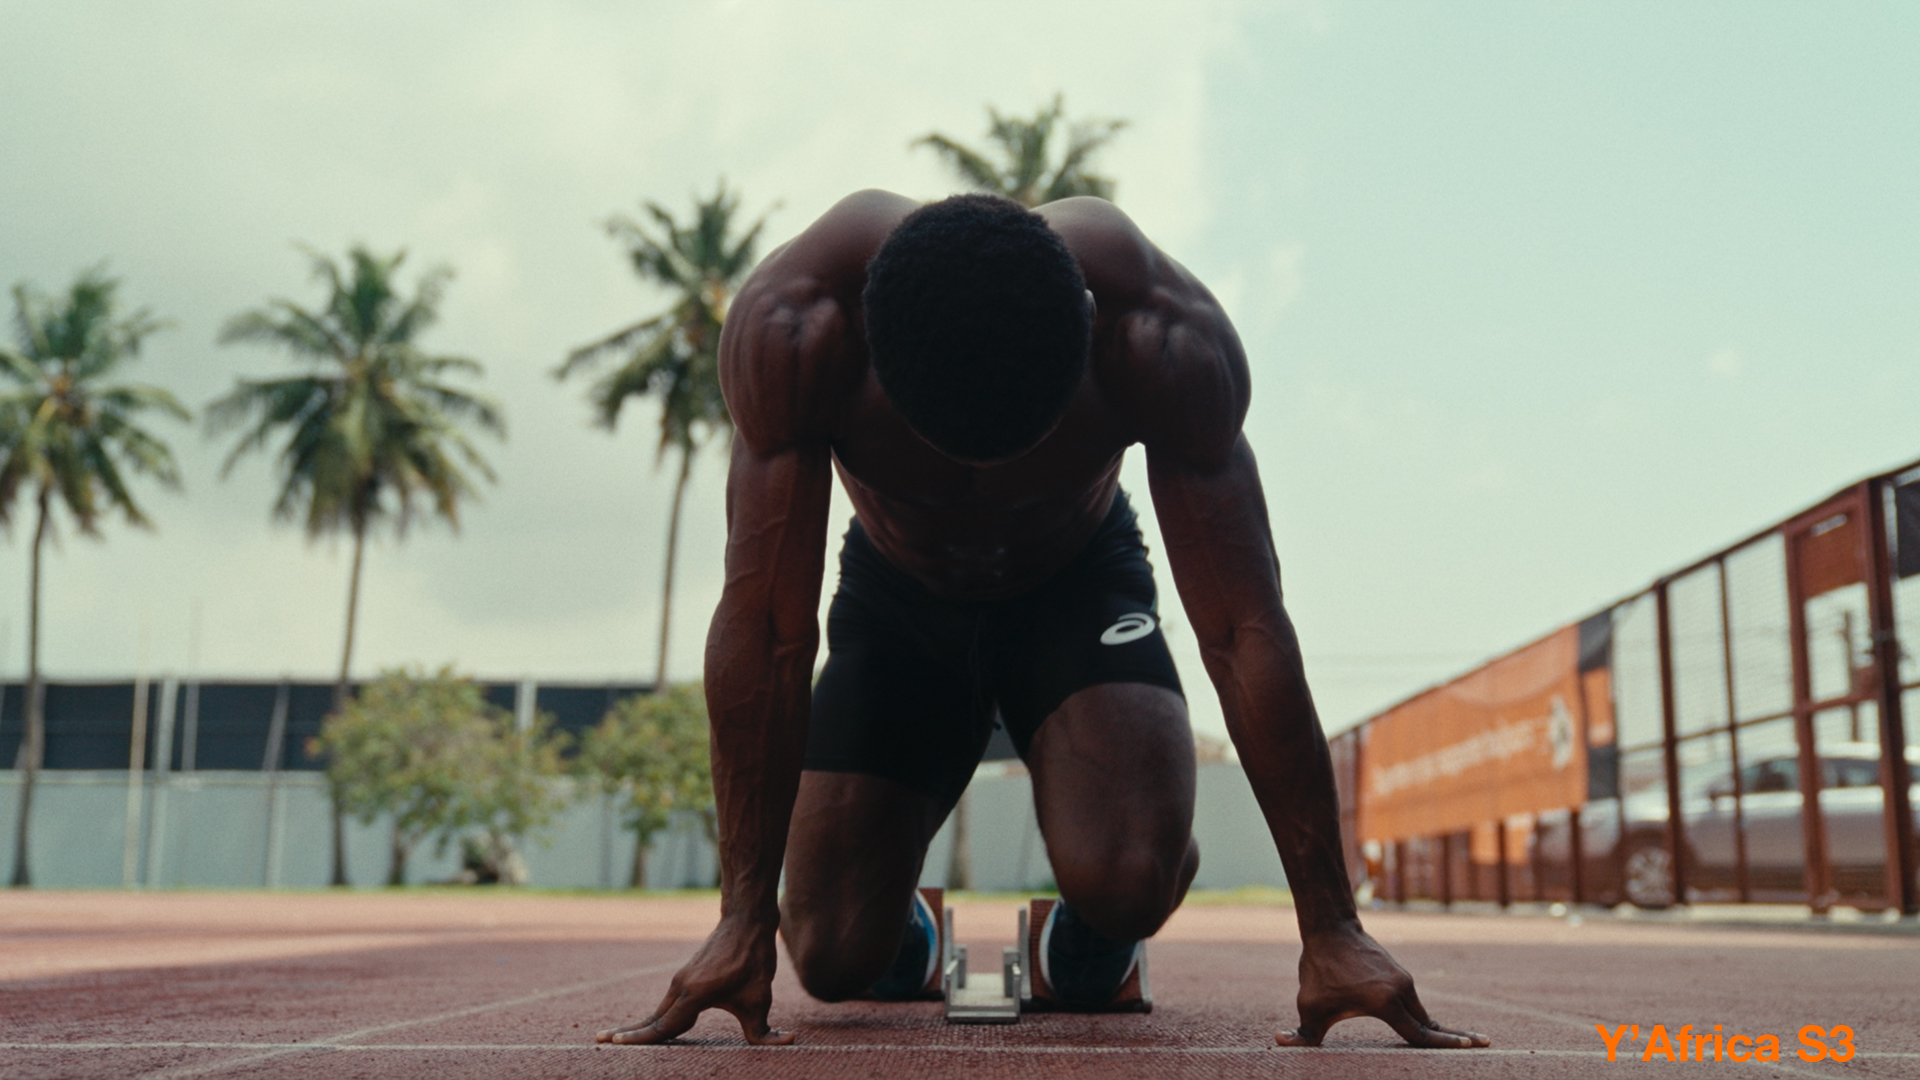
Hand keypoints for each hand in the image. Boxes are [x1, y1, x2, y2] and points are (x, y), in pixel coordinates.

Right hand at [596, 917, 792, 1045]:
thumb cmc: (753, 960)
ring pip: (658, 1011)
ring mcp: (680, 981)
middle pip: (652, 1019)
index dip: (641, 1039)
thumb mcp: (761, 997)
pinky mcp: (685, 977)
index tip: (616, 1043)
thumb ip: (765, 1030)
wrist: (745, 921)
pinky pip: (666, 1004)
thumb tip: (785, 1042)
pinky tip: (648, 1026)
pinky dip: (654, 1017)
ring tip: (614, 1037)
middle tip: (600, 1041)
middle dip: (628, 1033)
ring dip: (639, 1026)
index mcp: (694, 994)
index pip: (663, 1026)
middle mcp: (680, 987)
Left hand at [1275, 923, 1488, 1048]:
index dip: (1445, 1044)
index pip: (1419, 1033)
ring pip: (1421, 1012)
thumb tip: (1278, 1042)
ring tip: (1463, 1040)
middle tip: (1485, 1045)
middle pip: (1429, 1024)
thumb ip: (1300, 1033)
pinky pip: (1414, 1000)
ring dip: (1436, 1027)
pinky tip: (1431, 1024)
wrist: (1330, 929)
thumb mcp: (1308, 1005)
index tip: (1472, 1046)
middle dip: (1454, 1037)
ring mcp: (1403, 979)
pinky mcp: (1400, 973)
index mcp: (1385, 1002)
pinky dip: (1422, 1014)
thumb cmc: (1318, 970)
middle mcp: (1401, 989)